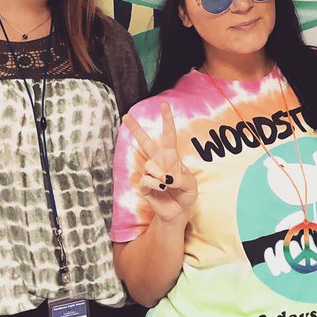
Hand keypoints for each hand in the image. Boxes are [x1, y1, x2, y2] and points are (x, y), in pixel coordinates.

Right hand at [123, 102, 197, 223]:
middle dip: (135, 129)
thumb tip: (166, 177)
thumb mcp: (191, 186)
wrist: (178, 212)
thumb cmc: (186, 194)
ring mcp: (150, 172)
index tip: (164, 104)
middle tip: (125, 116)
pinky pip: (145, 179)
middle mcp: (158, 161)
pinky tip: (162, 189)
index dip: (167, 120)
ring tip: (168, 184)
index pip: (169, 135)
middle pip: (145, 142)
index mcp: (171, 156)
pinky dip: (156, 184)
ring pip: (149, 165)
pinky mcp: (144, 185)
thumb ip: (182, 179)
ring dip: (160, 175)